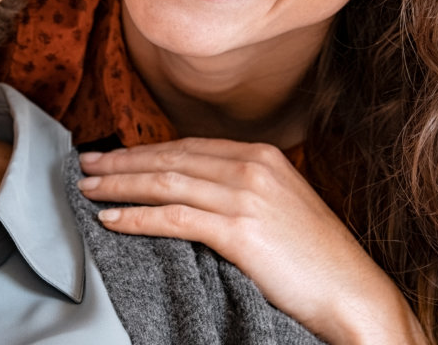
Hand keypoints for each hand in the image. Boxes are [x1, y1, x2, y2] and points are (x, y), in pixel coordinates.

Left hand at [77, 138, 429, 344]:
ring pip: (165, 182)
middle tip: (85, 164)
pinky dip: (136, 217)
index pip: (187, 146)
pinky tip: (112, 221)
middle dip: (122, 161)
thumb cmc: (316, 260)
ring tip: (88, 189)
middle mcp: (253, 166)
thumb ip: (242, 190)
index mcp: (263, 155)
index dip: (145, 150)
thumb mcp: (280, 206)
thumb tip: (194, 191)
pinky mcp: (239, 230)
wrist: (351, 292)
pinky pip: (173, 217)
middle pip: (170, 157)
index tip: (113, 155)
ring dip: (119, 186)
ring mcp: (246, 196)